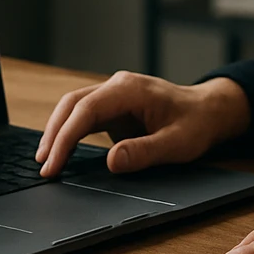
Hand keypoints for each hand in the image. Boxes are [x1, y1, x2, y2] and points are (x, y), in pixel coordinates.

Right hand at [36, 72, 250, 176]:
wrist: (209, 111)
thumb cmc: (196, 124)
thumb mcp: (177, 144)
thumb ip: (144, 152)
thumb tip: (111, 161)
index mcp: (129, 89)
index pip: (86, 109)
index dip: (66, 136)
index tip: (53, 163)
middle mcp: (117, 86)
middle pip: (72, 104)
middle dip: (54, 134)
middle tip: (43, 166)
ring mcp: (114, 94)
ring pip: (74, 108)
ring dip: (58, 132)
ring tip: (46, 162)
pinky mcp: (113, 107)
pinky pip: (84, 116)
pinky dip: (70, 133)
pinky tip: (61, 152)